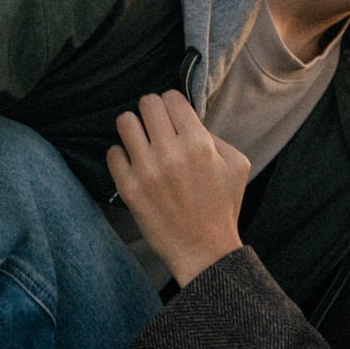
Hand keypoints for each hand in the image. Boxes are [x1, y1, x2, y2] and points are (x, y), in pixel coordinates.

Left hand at [106, 90, 250, 287]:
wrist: (204, 250)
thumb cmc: (223, 207)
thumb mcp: (236, 164)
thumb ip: (214, 136)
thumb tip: (187, 119)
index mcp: (198, 143)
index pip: (171, 97)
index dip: (172, 105)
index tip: (173, 117)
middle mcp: (171, 152)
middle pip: (147, 103)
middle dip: (151, 111)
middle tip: (156, 126)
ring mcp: (147, 170)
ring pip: (125, 122)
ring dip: (133, 128)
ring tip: (142, 141)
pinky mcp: (129, 188)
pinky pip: (113, 152)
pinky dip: (121, 155)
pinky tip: (134, 164)